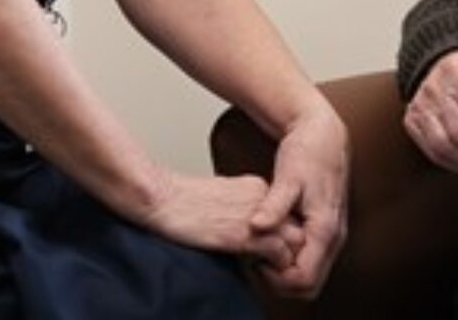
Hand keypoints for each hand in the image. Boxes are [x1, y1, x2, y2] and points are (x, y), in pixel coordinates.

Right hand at [144, 170, 304, 268]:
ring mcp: (256, 215)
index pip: (287, 213)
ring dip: (286, 260)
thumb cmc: (180, 202)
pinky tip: (257, 270)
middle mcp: (262, 197)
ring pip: (295, 240)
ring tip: (267, 270)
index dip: (282, 235)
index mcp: (255, 187)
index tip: (269, 251)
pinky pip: (279, 254)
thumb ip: (240, 210)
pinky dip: (275, 268)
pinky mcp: (244, 233)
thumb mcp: (220, 199)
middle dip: (290, 248)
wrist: (161, 197)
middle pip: (296, 225)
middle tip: (273, 264)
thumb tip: (247, 234)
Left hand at [248, 102, 349, 298]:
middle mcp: (335, 236)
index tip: (256, 260)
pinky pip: (313, 259)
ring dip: (286, 271)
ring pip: (312, 274)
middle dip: (281, 281)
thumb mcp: (287, 176)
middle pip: (310, 285)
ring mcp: (334, 233)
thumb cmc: (308, 152)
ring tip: (263, 248)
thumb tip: (256, 226)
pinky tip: (274, 239)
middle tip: (256, 259)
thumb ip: (274, 205)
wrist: (324, 134)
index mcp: (325, 227)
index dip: (277, 279)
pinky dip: (293, 258)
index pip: (304, 279)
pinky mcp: (327, 228)